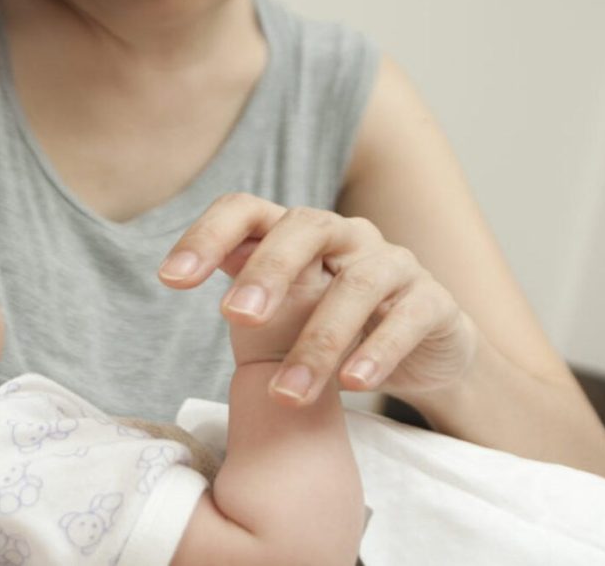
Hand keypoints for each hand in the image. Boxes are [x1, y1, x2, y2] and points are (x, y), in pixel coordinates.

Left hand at [158, 193, 478, 405]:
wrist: (423, 350)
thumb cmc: (338, 324)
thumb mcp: (288, 308)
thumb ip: (246, 284)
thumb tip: (181, 268)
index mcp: (299, 233)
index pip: (248, 209)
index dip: (207, 235)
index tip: (170, 279)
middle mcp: (346, 236)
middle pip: (305, 228)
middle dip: (268, 270)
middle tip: (234, 318)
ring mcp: (394, 264)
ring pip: (358, 284)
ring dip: (319, 340)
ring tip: (288, 394)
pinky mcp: (434, 301)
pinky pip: (409, 316)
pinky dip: (379, 350)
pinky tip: (353, 385)